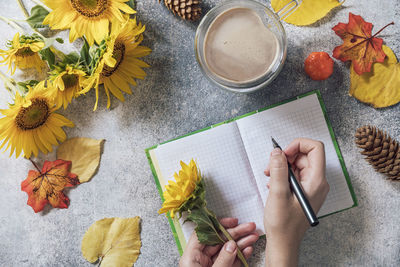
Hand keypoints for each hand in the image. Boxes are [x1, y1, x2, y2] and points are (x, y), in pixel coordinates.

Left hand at [179, 218, 258, 266]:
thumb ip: (222, 259)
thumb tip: (231, 245)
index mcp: (191, 257)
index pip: (204, 234)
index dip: (218, 225)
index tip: (233, 221)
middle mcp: (200, 260)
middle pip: (219, 240)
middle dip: (236, 233)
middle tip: (250, 227)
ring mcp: (210, 266)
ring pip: (227, 250)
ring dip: (241, 243)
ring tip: (254, 236)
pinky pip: (230, 261)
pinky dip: (240, 255)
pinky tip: (248, 249)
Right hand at [264, 138, 329, 266]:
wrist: (284, 243)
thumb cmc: (283, 225)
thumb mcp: (278, 193)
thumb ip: (278, 169)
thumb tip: (277, 151)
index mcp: (316, 181)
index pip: (315, 148)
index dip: (298, 145)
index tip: (283, 153)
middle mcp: (317, 182)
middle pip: (305, 155)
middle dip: (286, 156)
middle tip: (271, 166)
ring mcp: (311, 187)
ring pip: (298, 164)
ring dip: (282, 166)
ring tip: (269, 176)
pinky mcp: (304, 192)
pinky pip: (295, 175)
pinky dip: (283, 175)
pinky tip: (273, 184)